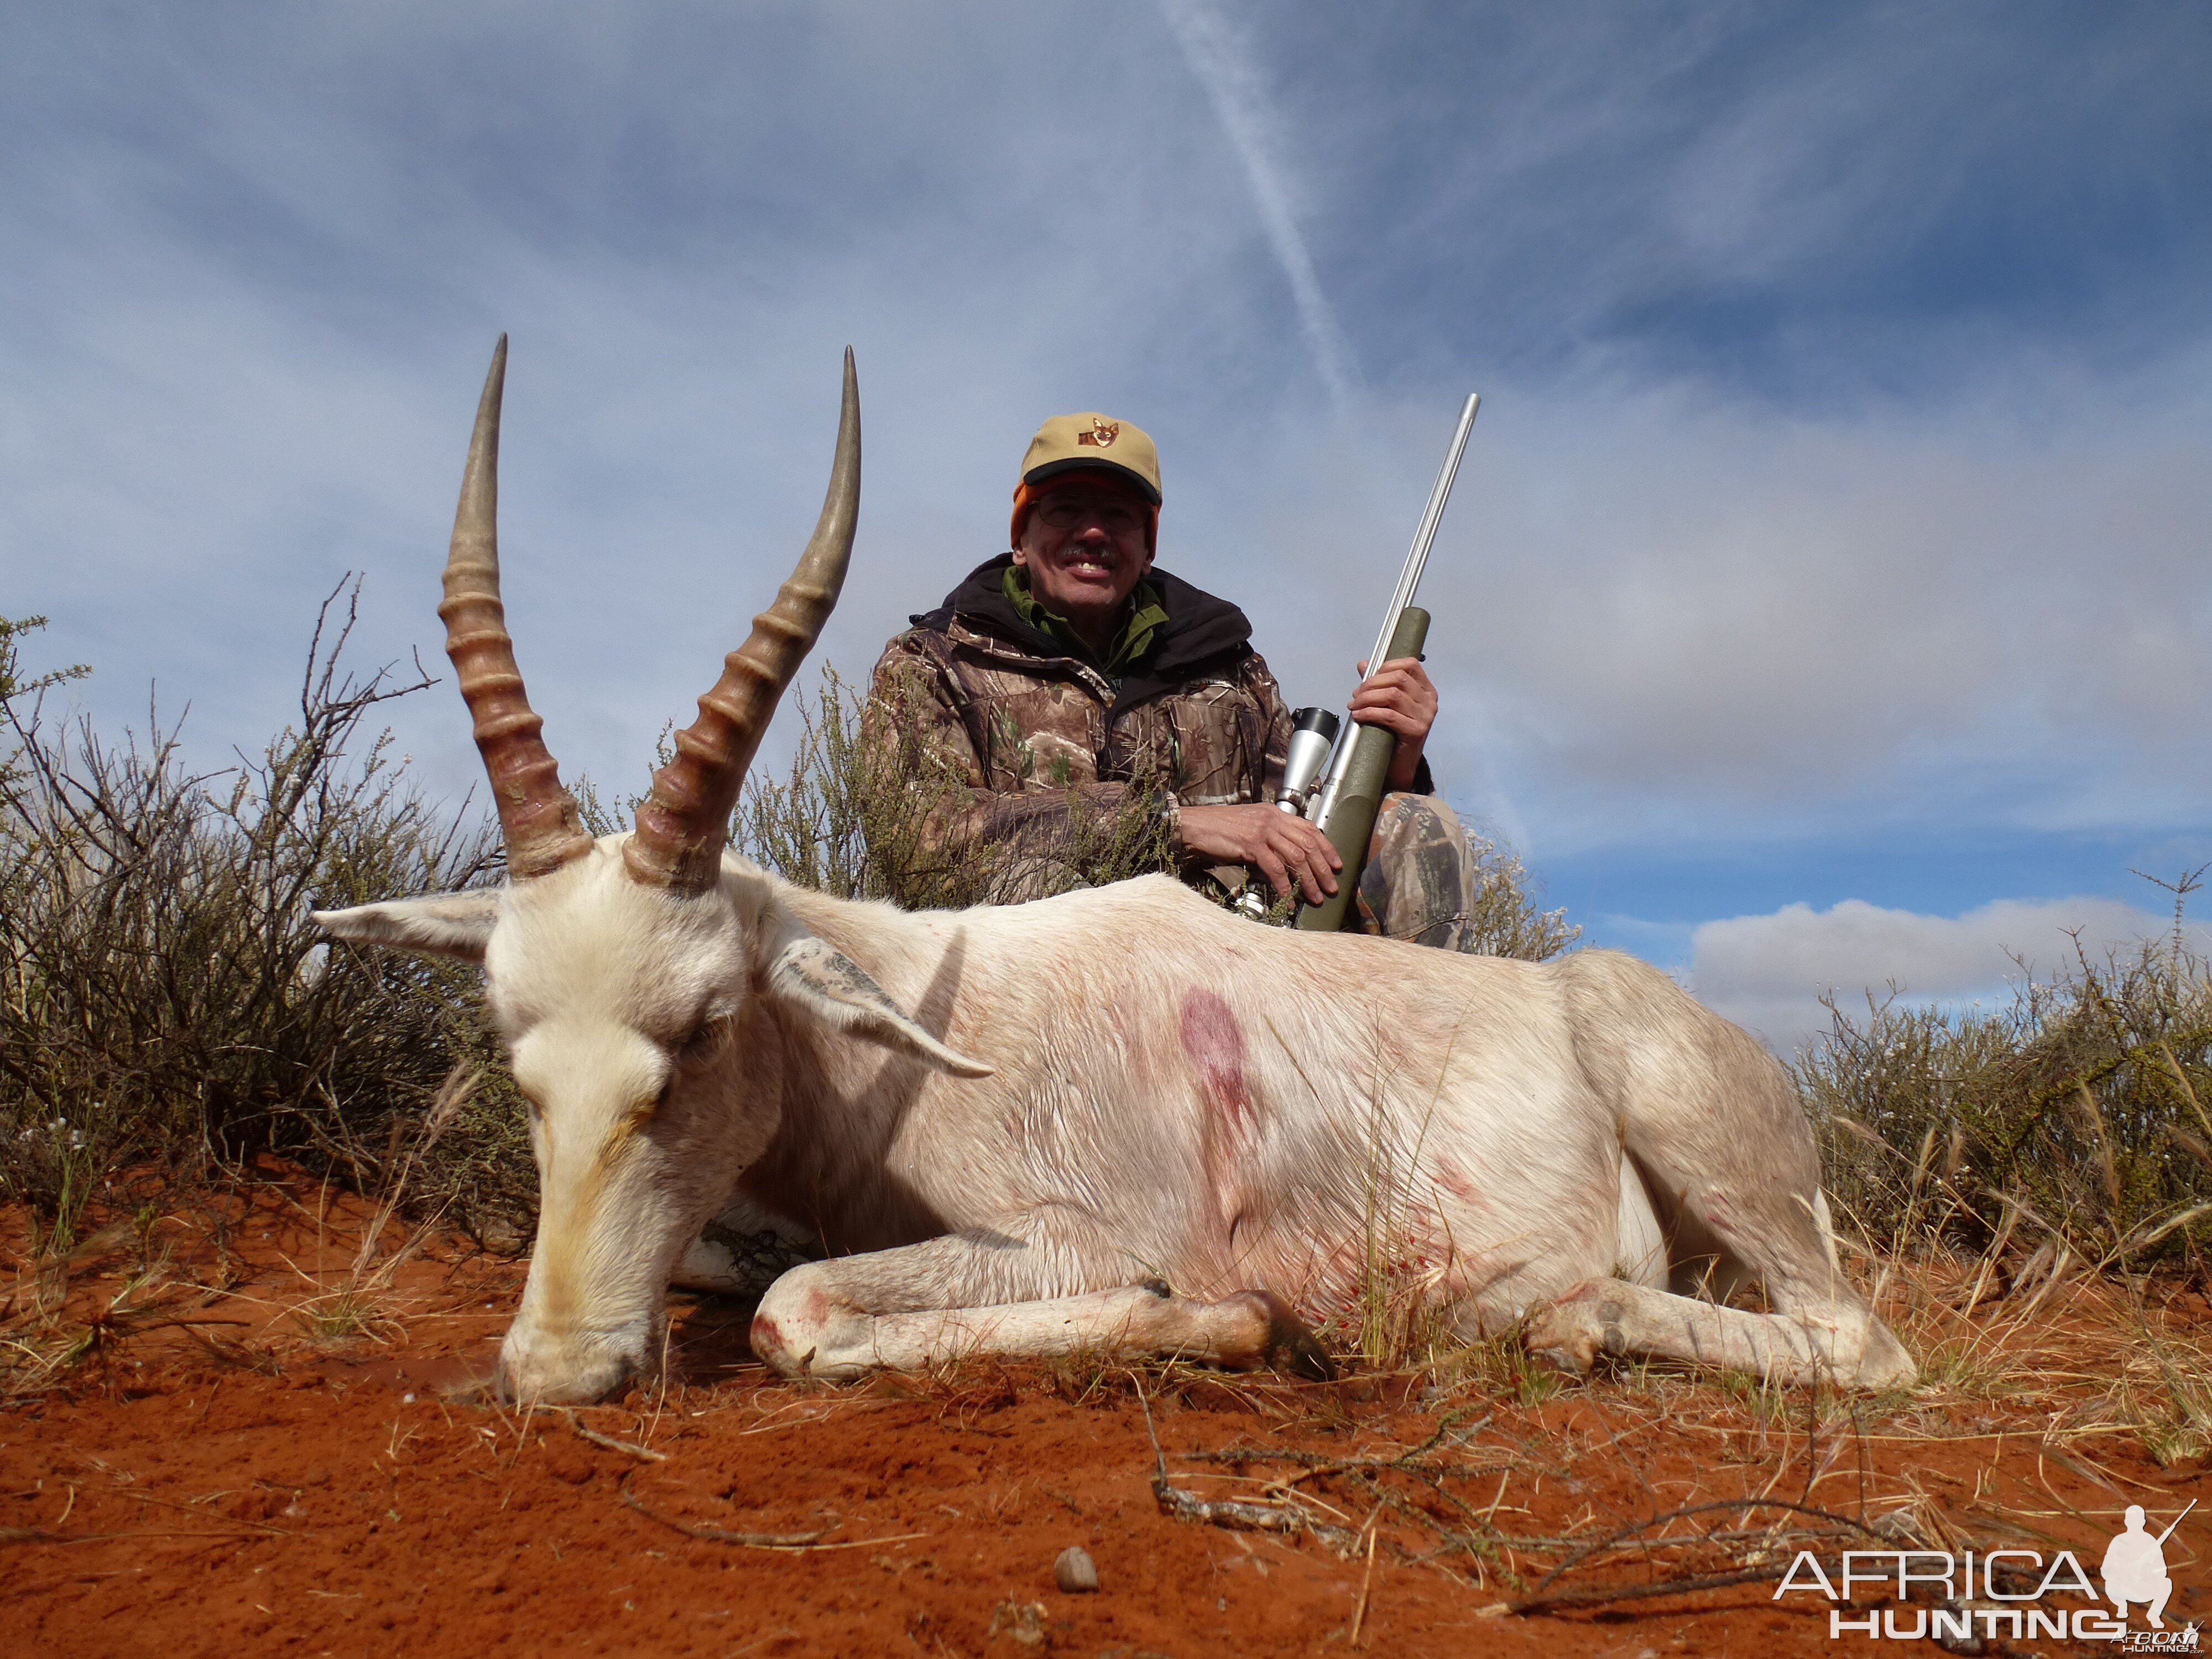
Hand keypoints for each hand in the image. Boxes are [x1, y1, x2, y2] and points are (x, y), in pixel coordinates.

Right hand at [1176, 803, 1341, 903]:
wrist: (1193, 826)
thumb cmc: (1218, 830)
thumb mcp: (1250, 827)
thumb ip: (1270, 838)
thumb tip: (1288, 861)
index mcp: (1274, 813)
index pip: (1310, 829)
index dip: (1327, 848)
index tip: (1337, 864)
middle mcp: (1272, 819)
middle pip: (1308, 844)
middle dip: (1323, 869)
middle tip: (1331, 887)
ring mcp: (1262, 830)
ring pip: (1296, 857)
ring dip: (1308, 880)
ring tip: (1315, 897)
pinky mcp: (1251, 844)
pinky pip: (1275, 868)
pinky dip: (1285, 886)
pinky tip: (1289, 899)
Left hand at [1349, 655, 1437, 792]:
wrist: (1400, 764)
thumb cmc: (1394, 732)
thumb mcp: (1387, 703)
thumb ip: (1377, 682)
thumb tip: (1363, 664)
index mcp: (1426, 689)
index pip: (1410, 665)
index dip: (1386, 667)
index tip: (1368, 677)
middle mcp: (1429, 701)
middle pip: (1399, 678)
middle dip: (1371, 683)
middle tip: (1356, 695)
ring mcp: (1425, 716)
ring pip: (1393, 695)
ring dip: (1367, 698)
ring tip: (1355, 706)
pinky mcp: (1417, 731)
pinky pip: (1390, 715)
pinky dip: (1370, 713)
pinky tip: (1359, 716)